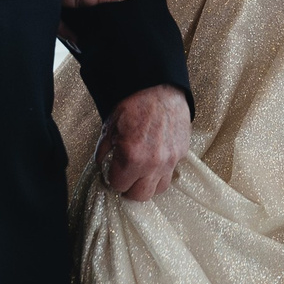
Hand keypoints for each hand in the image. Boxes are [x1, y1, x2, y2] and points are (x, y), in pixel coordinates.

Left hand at [97, 85, 189, 201]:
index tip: (112, 173)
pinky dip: (161, 171)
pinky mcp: (182, 154)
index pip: (119, 186)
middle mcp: (153, 164)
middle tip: (125, 178)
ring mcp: (170, 160)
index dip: (113, 180)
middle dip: (129, 189)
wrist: (159, 88)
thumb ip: (104, 150)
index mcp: (132, 158)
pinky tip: (154, 160)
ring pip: (159, 189)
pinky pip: (171, 173)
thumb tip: (101, 164)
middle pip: (140, 196)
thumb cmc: (133, 105)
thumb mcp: (109, 127)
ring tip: (141, 173)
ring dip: (148, 184)